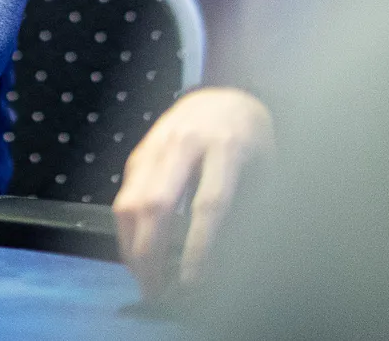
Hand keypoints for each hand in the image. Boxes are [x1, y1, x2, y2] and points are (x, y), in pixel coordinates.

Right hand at [112, 87, 271, 299]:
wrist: (224, 97)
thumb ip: (249, 207)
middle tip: (156, 290)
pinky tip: (136, 250)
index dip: (199, 246)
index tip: (193, 281)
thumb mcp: (264, 169)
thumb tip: (228, 260)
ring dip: (131, 246)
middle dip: (151, 254)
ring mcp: (156, 144)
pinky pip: (124, 194)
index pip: (209, 203)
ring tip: (142, 277)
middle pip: (157, 204)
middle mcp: (185, 142)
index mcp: (226, 146)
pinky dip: (126, 229)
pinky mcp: (138, 151)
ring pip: (130, 201)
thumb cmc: (251, 140)